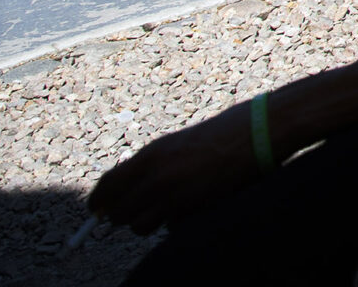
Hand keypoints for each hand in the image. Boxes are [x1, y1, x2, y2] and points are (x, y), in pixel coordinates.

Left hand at [88, 104, 264, 235]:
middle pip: (118, 213)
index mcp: (149, 155)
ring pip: (140, 226)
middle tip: (137, 209)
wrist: (259, 132)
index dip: (99, 201)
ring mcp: (174, 195)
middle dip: (124, 214)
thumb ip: (150, 165)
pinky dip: (175, 220)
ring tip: (165, 208)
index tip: (97, 210)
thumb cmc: (222, 132)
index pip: (106, 186)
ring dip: (148, 221)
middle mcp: (156, 176)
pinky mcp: (193, 209)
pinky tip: (192, 203)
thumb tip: (124, 190)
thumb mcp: (177, 144)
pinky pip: (169, 226)